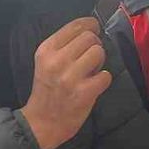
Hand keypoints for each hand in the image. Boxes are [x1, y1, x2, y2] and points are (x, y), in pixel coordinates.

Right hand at [19, 17, 113, 148]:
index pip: (76, 26)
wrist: (41, 123)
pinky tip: (93, 86)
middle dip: (95, 46)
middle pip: (90, 37)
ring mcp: (70, 77)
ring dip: (99, 62)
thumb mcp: (46, 62)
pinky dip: (103, 80)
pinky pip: (106, 75)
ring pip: (99, 52)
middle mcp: (57, 61)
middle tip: (90, 59)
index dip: (91, 25)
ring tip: (90, 72)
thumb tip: (91, 30)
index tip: (94, 29)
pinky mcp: (83, 92)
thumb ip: (63, 46)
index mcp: (46, 50)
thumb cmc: (47, 91)